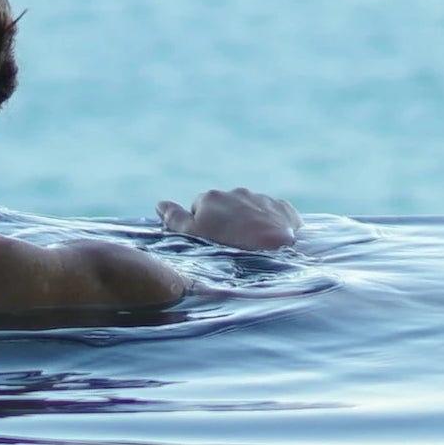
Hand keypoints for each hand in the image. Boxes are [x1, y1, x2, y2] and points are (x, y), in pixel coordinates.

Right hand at [156, 187, 302, 250]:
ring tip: (254, 249)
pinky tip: (274, 243)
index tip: (210, 244)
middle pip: (226, 208)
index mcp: (211, 198)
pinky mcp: (284, 209)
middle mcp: (235, 192)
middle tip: (232, 248)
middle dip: (228, 224)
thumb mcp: (194, 237)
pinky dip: (273, 225)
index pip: (199, 209)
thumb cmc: (229, 248)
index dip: (203, 228)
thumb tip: (159, 204)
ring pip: (250, 211)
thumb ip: (176, 219)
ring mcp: (261, 198)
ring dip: (250, 225)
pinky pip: (275, 214)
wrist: (279, 252)